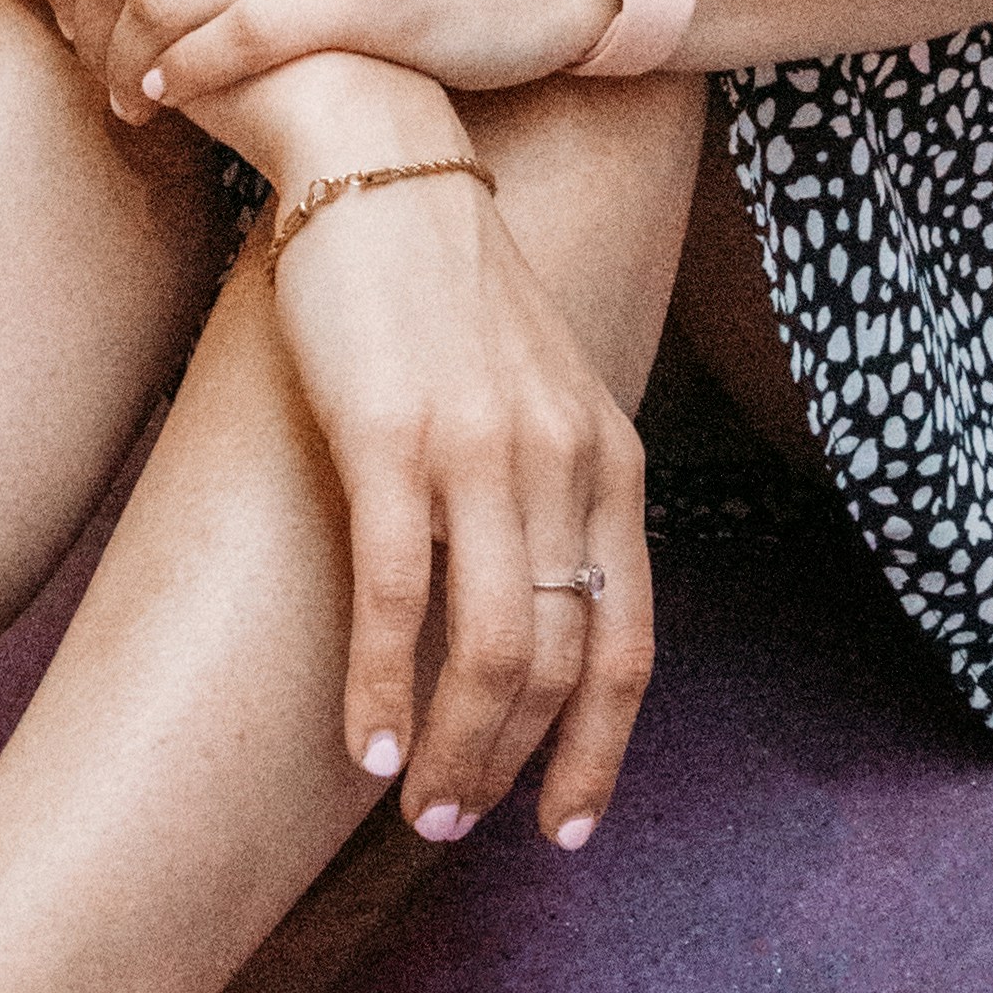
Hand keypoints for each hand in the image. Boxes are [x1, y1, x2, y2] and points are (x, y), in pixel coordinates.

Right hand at [266, 157, 655, 847]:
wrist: (379, 165)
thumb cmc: (442, 294)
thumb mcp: (534, 392)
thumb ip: (549, 491)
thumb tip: (529, 616)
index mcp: (610, 459)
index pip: (628, 643)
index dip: (599, 749)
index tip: (564, 827)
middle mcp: (563, 461)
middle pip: (559, 663)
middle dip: (511, 767)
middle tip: (455, 827)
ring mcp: (481, 451)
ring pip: (490, 648)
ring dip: (454, 752)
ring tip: (414, 806)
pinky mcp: (390, 436)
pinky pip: (398, 596)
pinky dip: (383, 690)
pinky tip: (364, 747)